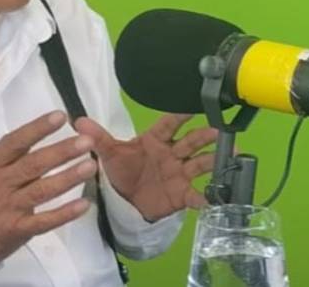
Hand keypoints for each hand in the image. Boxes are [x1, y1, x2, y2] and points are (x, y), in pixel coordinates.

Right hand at [0, 110, 97, 261]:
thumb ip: (6, 157)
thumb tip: (33, 136)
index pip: (16, 142)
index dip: (38, 128)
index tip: (60, 117)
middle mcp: (1, 183)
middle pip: (34, 164)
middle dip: (62, 152)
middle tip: (86, 141)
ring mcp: (10, 207)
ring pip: (42, 190)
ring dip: (68, 178)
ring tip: (90, 166)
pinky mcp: (18, 229)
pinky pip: (44, 221)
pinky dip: (64, 213)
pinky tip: (84, 204)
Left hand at [74, 114, 216, 221]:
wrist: (126, 202)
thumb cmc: (122, 171)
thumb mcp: (109, 154)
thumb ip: (98, 137)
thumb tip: (77, 121)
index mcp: (154, 140)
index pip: (168, 124)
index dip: (179, 115)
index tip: (192, 106)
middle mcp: (171, 153)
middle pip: (190, 141)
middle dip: (204, 136)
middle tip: (218, 130)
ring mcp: (179, 173)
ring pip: (200, 163)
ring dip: (215, 160)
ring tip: (231, 156)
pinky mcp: (181, 194)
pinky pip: (196, 195)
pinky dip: (205, 198)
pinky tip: (215, 198)